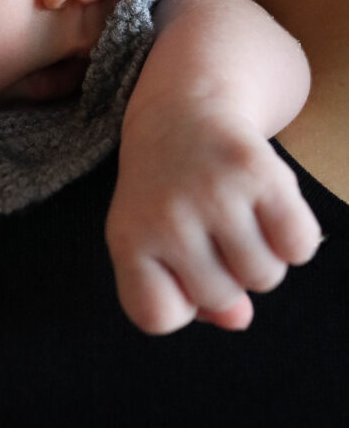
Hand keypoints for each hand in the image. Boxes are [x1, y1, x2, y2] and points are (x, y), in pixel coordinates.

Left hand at [106, 104, 321, 334]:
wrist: (182, 108)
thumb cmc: (167, 189)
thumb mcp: (154, 237)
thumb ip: (188, 293)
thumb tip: (238, 318)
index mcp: (127, 236)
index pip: (155, 316)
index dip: (178, 300)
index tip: (176, 263)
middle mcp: (165, 215)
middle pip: (221, 298)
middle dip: (225, 273)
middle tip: (210, 227)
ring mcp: (211, 192)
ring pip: (264, 276)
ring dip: (263, 255)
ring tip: (239, 215)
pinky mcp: (256, 170)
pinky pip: (298, 246)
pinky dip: (295, 238)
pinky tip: (270, 208)